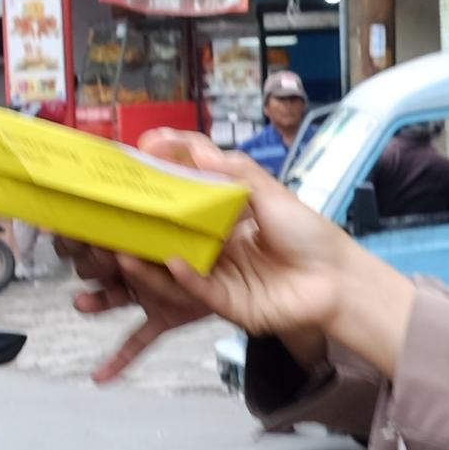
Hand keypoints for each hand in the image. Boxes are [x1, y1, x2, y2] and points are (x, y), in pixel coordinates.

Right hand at [75, 138, 403, 389]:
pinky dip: (182, 276)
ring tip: (122, 247)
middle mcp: (214, 247)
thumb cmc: (309, 234)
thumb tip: (194, 146)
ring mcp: (218, 276)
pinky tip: (169, 261)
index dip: (160, 179)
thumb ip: (232, 170)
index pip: (182, 195)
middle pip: (168, 236)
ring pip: (173, 267)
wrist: (339, 278)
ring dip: (147, 259)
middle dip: (138, 230)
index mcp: (222, 219)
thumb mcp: (269, 192)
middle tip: (109, 215)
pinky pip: (197, 289)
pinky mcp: (227, 303)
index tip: (140, 155)